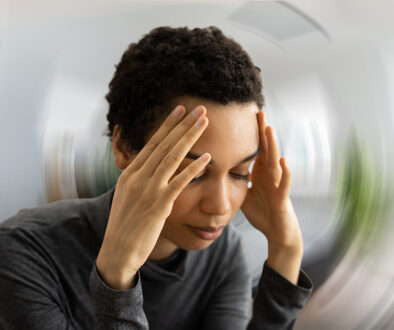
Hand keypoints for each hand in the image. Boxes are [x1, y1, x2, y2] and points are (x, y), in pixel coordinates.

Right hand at [96, 105, 210, 289]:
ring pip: (172, 157)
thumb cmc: (124, 225)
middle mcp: (137, 177)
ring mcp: (148, 190)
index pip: (152, 143)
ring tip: (204, 122)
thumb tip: (153, 168)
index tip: (180, 110)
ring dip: (190, 138)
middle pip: (164, 145)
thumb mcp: (127, 196)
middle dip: (183, 124)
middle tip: (199, 108)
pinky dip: (194, 169)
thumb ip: (140, 180)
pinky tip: (208, 158)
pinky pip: (179, 183)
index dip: (168, 125)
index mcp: (129, 173)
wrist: (116, 252)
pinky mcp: (158, 206)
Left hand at [240, 110, 302, 252]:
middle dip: (262, 131)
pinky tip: (283, 160)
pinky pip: (284, 183)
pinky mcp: (282, 198)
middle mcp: (270, 175)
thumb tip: (218, 171)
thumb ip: (236, 180)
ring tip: (269, 128)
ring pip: (275, 161)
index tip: (245, 115)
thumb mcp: (244, 193)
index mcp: (260, 172)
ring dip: (273, 145)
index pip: (255, 149)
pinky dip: (285, 172)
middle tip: (258, 111)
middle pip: (265, 149)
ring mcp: (277, 184)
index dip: (251, 133)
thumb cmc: (262, 211)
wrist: (276, 232)